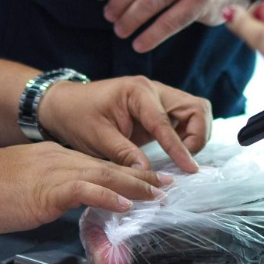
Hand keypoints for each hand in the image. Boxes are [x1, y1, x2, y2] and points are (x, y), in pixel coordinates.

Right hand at [0, 143, 169, 233]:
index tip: (145, 177)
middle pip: (109, 165)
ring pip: (105, 174)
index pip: (97, 162)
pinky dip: (108, 196)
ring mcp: (55, 172)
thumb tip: (58, 199)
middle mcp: (60, 159)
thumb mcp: (23, 181)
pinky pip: (85, 190)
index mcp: (54, 156)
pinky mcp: (49, 189)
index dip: (124, 171)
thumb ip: (44, 186)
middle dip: (140, 175)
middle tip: (166, 183)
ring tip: (158, 193)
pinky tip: (125, 203)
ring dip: (135, 185)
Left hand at [36, 75, 210, 173]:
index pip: (166, 122)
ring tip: (179, 159)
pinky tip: (175, 154)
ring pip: (195, 113)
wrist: (66, 106)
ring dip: (195, 136)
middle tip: (184, 162)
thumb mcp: (97, 138)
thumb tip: (147, 174)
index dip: (179, 148)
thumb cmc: (78, 117)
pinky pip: (185, 120)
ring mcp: (158, 98)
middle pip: (195, 108)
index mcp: (138, 92)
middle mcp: (154, 90)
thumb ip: (124, 154)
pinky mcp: (158, 110)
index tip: (190, 169)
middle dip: (197, 136)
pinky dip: (187, 137)